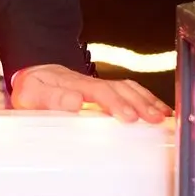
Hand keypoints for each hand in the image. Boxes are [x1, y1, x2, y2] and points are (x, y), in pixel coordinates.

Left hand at [9, 63, 170, 123]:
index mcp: (73, 84)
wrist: (33, 76)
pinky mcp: (105, 91)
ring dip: (146, 101)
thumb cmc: (34, 89)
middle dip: (139, 103)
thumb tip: (75, 101)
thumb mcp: (33, 94)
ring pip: (128, 88)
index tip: (128, 116)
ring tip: (161, 116)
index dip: (115, 103)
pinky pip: (129, 91)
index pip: (99, 90)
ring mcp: (98, 86)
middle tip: (153, 119)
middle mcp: (90, 83)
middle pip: (119, 88)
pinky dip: (147, 99)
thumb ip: (52, 97)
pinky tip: (160, 110)